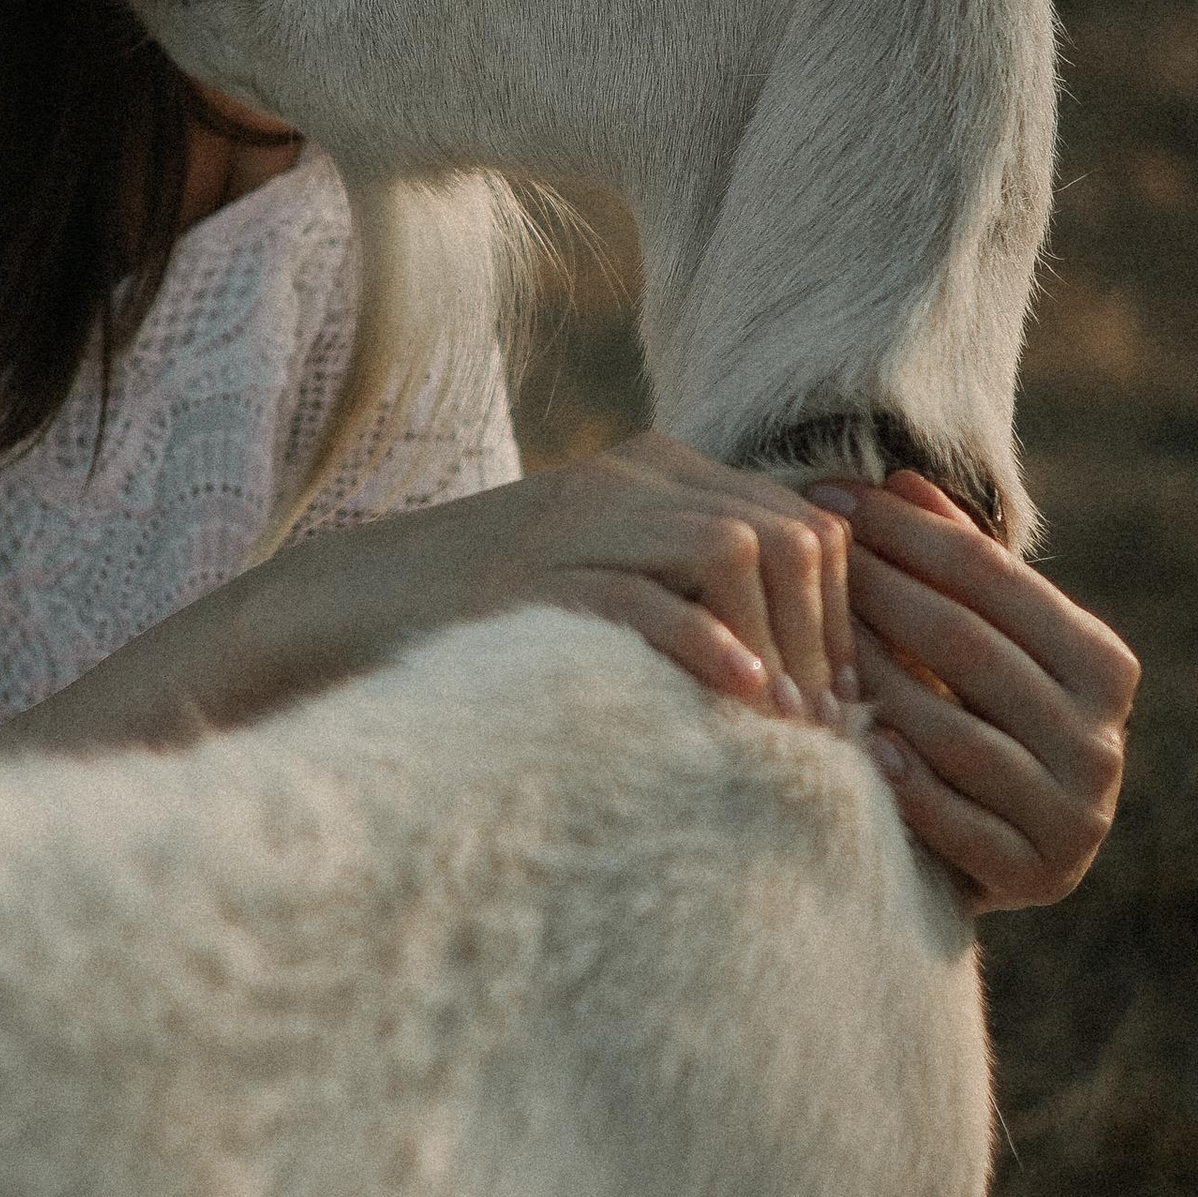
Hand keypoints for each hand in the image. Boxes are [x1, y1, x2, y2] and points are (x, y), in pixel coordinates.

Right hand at [373, 432, 857, 725]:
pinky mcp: (533, 576)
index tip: (845, 699)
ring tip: (792, 724)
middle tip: (828, 726)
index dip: (842, 611)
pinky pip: (644, 592)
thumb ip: (691, 587)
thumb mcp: (609, 577)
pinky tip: (740, 694)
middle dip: (823, 635)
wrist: (352, 604)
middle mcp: (627, 479)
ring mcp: (579, 520)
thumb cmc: (494, 615)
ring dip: (780, 643)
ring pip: (734, 548)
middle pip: (783, 532)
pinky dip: (705, 642)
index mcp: (656, 470)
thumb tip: (804, 671)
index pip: (802, 520)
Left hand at [803, 470, 1138, 911]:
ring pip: (957, 732)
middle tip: (802, 554)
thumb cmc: (972, 717)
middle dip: (877, 590)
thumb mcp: (974, 636)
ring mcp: (1076, 815)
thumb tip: (899, 481)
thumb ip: (952, 564)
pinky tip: (855, 743)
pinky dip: (906, 782)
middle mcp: (1103, 741)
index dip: (907, 531)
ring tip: (803, 637)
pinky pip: (958, 821)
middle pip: (968, 645)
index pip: (992, 578)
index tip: (831, 495)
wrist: (988, 853)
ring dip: (873, 681)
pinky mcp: (1036, 877)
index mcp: (1104, 666)